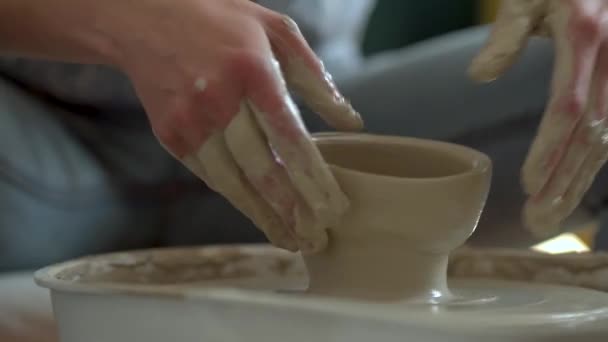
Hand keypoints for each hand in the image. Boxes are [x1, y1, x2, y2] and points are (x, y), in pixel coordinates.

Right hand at [107, 0, 362, 252]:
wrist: (146, 19)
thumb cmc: (222, 21)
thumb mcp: (276, 31)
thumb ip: (316, 78)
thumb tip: (351, 123)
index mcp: (253, 71)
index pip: (290, 137)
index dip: (313, 177)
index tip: (333, 206)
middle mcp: (219, 100)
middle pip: (262, 169)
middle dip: (293, 210)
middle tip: (317, 238)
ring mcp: (190, 121)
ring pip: (233, 183)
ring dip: (264, 216)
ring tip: (291, 240)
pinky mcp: (171, 136)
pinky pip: (210, 176)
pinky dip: (236, 198)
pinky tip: (258, 214)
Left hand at [470, 0, 607, 236]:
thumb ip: (505, 35)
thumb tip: (478, 77)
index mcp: (583, 37)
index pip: (568, 106)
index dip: (550, 150)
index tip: (529, 185)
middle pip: (590, 135)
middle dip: (564, 183)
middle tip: (536, 223)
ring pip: (606, 139)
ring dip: (578, 183)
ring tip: (549, 218)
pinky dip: (593, 162)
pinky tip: (574, 187)